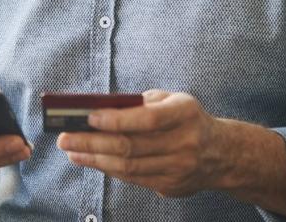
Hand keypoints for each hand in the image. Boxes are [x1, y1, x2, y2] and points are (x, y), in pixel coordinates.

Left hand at [56, 89, 225, 197]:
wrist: (221, 153)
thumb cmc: (185, 119)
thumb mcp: (170, 100)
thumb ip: (139, 103)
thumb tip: (98, 109)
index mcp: (185, 113)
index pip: (146, 119)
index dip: (115, 119)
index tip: (87, 117)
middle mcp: (185, 142)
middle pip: (131, 146)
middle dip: (92, 142)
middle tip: (65, 138)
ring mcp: (179, 168)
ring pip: (128, 166)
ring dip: (95, 159)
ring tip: (71, 151)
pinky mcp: (172, 186)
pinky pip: (134, 178)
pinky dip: (109, 169)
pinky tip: (91, 161)